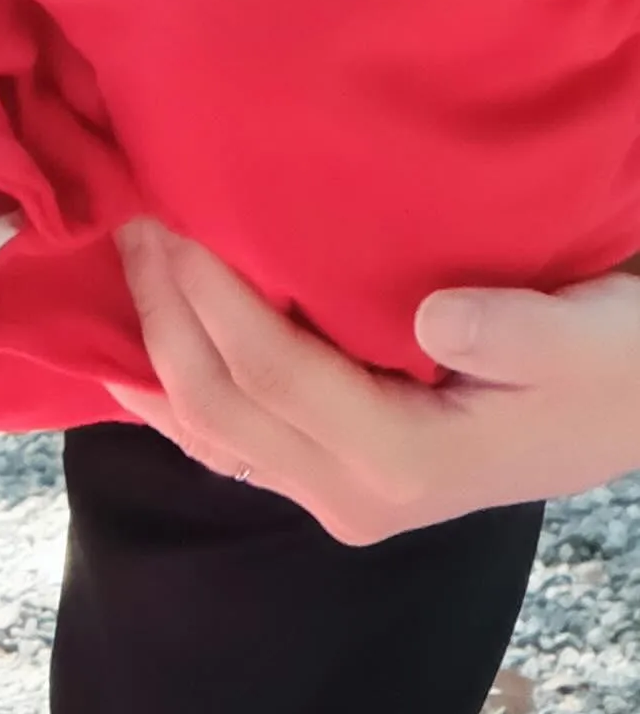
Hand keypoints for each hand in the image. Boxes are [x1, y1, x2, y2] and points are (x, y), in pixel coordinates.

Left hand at [122, 226, 639, 544]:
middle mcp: (358, 496)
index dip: (209, 296)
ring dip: (155, 349)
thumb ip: (519, 333)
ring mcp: (340, 498)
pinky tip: (133, 349)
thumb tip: (437, 320)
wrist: (632, 410)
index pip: (274, 374)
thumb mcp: (592, 339)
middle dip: (161, 313)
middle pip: (221, 407)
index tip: (168, 214)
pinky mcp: (332, 481)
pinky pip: (228, 443)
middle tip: (130, 218)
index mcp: (409, 461)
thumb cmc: (612, 364)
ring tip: (124, 263)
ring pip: (209, 434)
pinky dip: (175, 391)